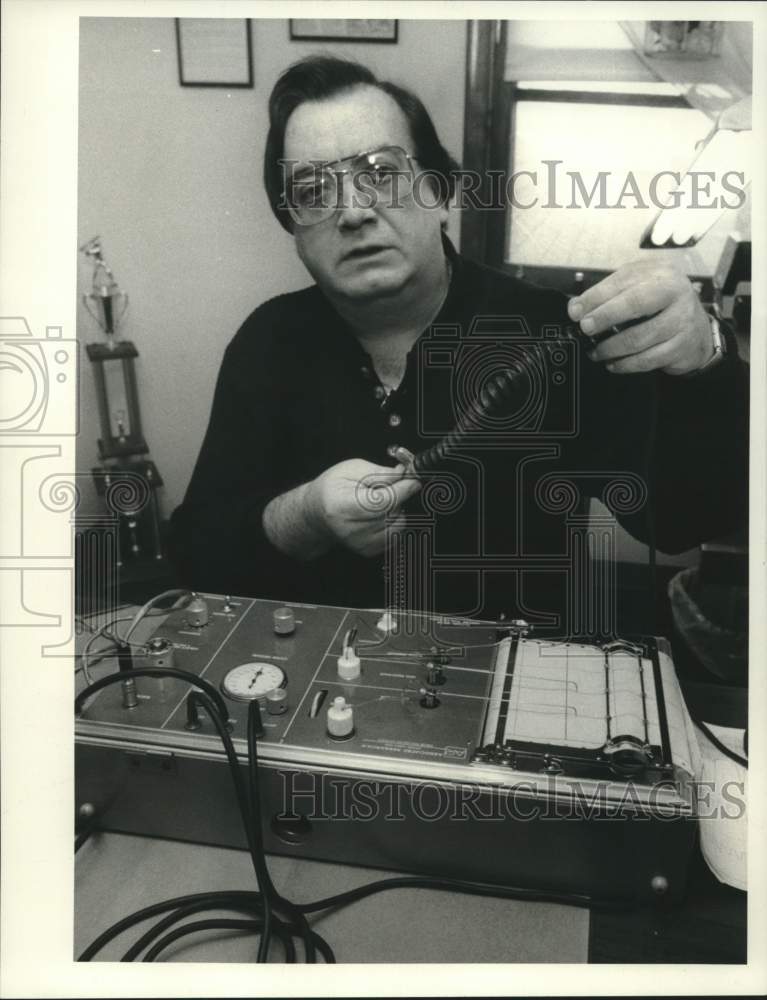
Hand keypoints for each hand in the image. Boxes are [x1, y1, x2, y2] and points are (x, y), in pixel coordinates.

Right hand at [306, 458, 420, 556]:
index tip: (413, 480)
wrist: (317, 512)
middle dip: (398, 496)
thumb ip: (380, 472)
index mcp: (342, 507)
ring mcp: (359, 543)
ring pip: (398, 524)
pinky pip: (395, 535)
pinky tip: (380, 515)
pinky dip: (393, 522)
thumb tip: (404, 474)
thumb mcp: (352, 469)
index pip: (381, 501)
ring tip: (380, 502)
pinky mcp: (368, 551)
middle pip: (392, 512)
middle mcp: (350, 530)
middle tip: (388, 487)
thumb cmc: (333, 487)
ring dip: (396, 510)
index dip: (402, 490)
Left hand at [567, 260, 712, 375]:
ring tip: (595, 352)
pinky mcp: (683, 346)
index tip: (575, 310)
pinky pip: (648, 359)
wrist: (698, 331)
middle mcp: (675, 292)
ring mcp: (682, 319)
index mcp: (660, 272)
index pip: (624, 279)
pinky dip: (626, 364)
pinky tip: (613, 364)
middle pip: (636, 303)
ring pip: (640, 337)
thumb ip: (610, 294)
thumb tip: (576, 307)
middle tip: (585, 328)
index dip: (596, 296)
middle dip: (605, 316)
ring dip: (611, 347)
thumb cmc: (661, 306)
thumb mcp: (639, 289)